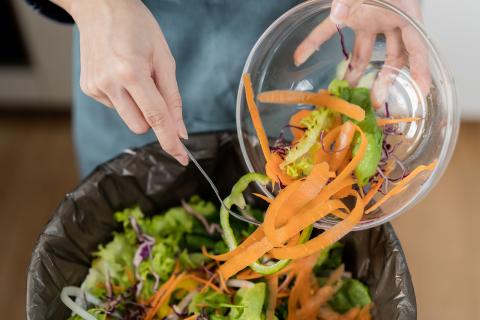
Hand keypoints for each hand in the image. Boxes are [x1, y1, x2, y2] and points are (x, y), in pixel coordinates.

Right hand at [54, 0, 188, 164]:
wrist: (100, 7)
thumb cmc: (138, 28)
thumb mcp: (164, 58)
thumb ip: (172, 98)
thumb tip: (180, 131)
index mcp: (131, 72)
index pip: (156, 118)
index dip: (171, 141)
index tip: (182, 158)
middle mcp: (110, 82)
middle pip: (140, 126)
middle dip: (154, 118)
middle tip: (155, 90)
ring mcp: (95, 86)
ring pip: (128, 119)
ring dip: (139, 108)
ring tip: (135, 77)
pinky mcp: (88, 88)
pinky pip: (116, 107)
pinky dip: (124, 98)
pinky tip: (120, 75)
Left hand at [294, 0, 429, 106]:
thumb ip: (354, 0)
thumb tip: (339, 14)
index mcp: (403, 11)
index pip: (416, 46)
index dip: (420, 69)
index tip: (422, 89)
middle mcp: (386, 19)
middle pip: (392, 55)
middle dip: (385, 78)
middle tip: (378, 99)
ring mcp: (367, 18)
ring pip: (363, 51)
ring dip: (353, 70)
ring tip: (345, 87)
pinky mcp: (346, 14)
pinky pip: (328, 32)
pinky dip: (312, 42)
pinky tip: (299, 56)